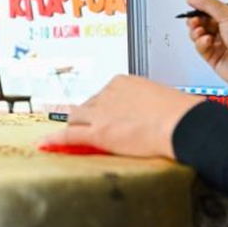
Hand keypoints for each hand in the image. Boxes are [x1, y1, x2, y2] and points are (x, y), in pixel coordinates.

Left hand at [40, 74, 201, 158]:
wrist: (182, 124)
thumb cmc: (182, 114)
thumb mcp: (162, 100)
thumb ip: (148, 105)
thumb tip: (157, 114)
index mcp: (123, 82)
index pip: (104, 95)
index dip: (104, 109)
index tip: (107, 117)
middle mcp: (107, 93)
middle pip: (87, 106)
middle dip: (88, 118)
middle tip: (93, 131)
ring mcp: (101, 113)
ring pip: (76, 119)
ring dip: (75, 129)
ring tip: (71, 139)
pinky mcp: (98, 132)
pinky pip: (69, 136)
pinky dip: (55, 140)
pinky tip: (45, 144)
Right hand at [185, 0, 227, 104]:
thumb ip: (208, 4)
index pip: (211, 9)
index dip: (200, 8)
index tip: (192, 7)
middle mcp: (226, 30)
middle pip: (203, 22)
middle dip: (196, 20)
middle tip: (194, 20)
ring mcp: (220, 45)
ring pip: (199, 35)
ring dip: (196, 32)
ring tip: (200, 31)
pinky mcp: (215, 58)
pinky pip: (201, 48)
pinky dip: (201, 43)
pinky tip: (207, 42)